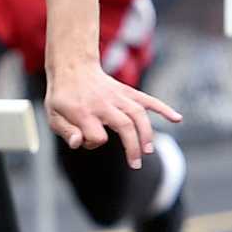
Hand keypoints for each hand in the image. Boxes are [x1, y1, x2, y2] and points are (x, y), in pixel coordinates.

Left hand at [43, 58, 182, 167]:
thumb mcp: (53, 116)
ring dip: (147, 133)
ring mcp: (117, 96)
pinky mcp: (126, 92)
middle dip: (132, 146)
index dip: (93, 143)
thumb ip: (66, 132)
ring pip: (138, 114)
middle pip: (124, 126)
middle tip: (136, 164)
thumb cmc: (62, 97)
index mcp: (84, 112)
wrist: (72, 68)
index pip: (96, 136)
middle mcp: (103, 104)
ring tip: (148, 151)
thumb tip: (79, 144)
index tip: (86, 140)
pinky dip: (163, 108)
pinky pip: (147, 99)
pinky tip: (177, 119)